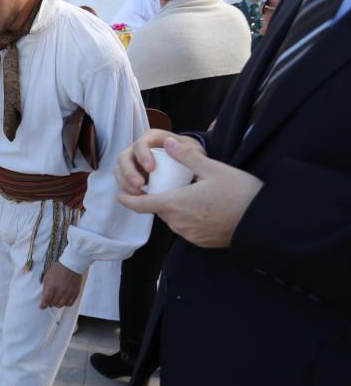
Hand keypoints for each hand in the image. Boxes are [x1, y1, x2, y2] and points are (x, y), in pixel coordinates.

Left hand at [39, 262, 82, 308]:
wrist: (71, 265)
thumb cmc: (58, 270)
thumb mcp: (47, 277)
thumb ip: (45, 288)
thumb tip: (44, 298)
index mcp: (52, 286)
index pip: (46, 300)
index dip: (43, 305)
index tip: (42, 306)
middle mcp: (60, 291)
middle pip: (53, 304)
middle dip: (50, 302)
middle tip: (51, 299)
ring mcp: (69, 292)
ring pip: (61, 305)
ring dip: (57, 303)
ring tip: (57, 298)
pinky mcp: (75, 293)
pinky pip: (69, 304)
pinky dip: (65, 303)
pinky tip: (64, 299)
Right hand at [116, 130, 203, 195]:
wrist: (187, 161)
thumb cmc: (190, 154)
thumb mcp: (192, 149)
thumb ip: (186, 149)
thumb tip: (172, 146)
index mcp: (151, 138)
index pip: (140, 144)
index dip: (142, 156)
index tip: (151, 169)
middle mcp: (138, 148)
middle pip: (124, 157)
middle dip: (128, 172)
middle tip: (139, 185)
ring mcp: (133, 161)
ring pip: (119, 170)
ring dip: (124, 183)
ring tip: (137, 194)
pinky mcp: (131, 174)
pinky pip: (122, 181)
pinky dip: (125, 189)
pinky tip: (135, 199)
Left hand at [119, 137, 263, 247]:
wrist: (264, 222)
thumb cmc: (239, 193)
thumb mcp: (213, 169)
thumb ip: (187, 156)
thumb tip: (167, 143)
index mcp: (174, 203)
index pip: (140, 204)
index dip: (127, 199)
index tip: (120, 194)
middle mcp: (177, 223)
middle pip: (159, 209)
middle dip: (160, 197)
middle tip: (171, 183)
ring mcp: (189, 235)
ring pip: (173, 219)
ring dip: (176, 207)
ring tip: (192, 194)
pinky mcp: (200, 242)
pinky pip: (186, 228)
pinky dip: (189, 217)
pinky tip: (204, 207)